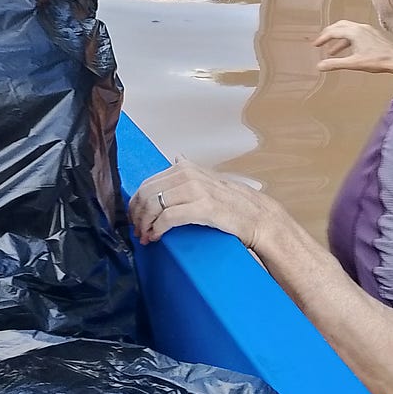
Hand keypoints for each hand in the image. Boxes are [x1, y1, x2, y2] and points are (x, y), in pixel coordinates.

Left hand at [128, 159, 271, 249]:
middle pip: (146, 194)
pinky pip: (168, 218)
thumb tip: (177, 157)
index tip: (135, 218)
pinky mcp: (202, 208)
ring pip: (154, 205)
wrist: (257, 216)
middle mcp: (188, 175)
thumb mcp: (208, 179)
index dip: (136, 204)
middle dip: (137, 215)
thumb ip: (189, 170)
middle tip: (137, 230)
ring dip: (145, 224)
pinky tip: (157, 236)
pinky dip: (157, 229)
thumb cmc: (232, 203)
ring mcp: (195, 190)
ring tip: (145, 236)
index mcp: (185, 168)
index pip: (147, 183)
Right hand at [312, 20, 392, 74]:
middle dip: (329, 34)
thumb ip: (335, 64)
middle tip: (321, 41)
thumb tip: (320, 66)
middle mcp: (360, 28)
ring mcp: (367, 30)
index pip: (333, 32)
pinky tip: (347, 50)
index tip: (315, 44)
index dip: (322, 38)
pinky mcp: (372, 35)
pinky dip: (347, 40)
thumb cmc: (378, 61)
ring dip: (338, 38)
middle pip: (339, 26)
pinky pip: (355, 33)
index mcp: (354, 32)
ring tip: (331, 50)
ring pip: (347, 29)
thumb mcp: (353, 64)